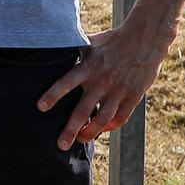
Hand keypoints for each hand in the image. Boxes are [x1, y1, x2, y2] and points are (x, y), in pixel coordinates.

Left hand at [38, 22, 172, 149]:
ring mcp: (118, 91)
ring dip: (91, 133)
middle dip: (70, 130)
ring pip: (102, 119)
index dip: (53, 95)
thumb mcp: (89, 42)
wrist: (145, 39)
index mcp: (88, 68)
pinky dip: (110, 126)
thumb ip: (71, 49)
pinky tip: (102, 130)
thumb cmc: (112, 40)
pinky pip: (121, 117)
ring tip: (82, 140)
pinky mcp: (133, 96)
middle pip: (82, 111)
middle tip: (60, 145)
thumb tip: (50, 45)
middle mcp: (102, 82)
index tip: (40, 107)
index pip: (66, 83)